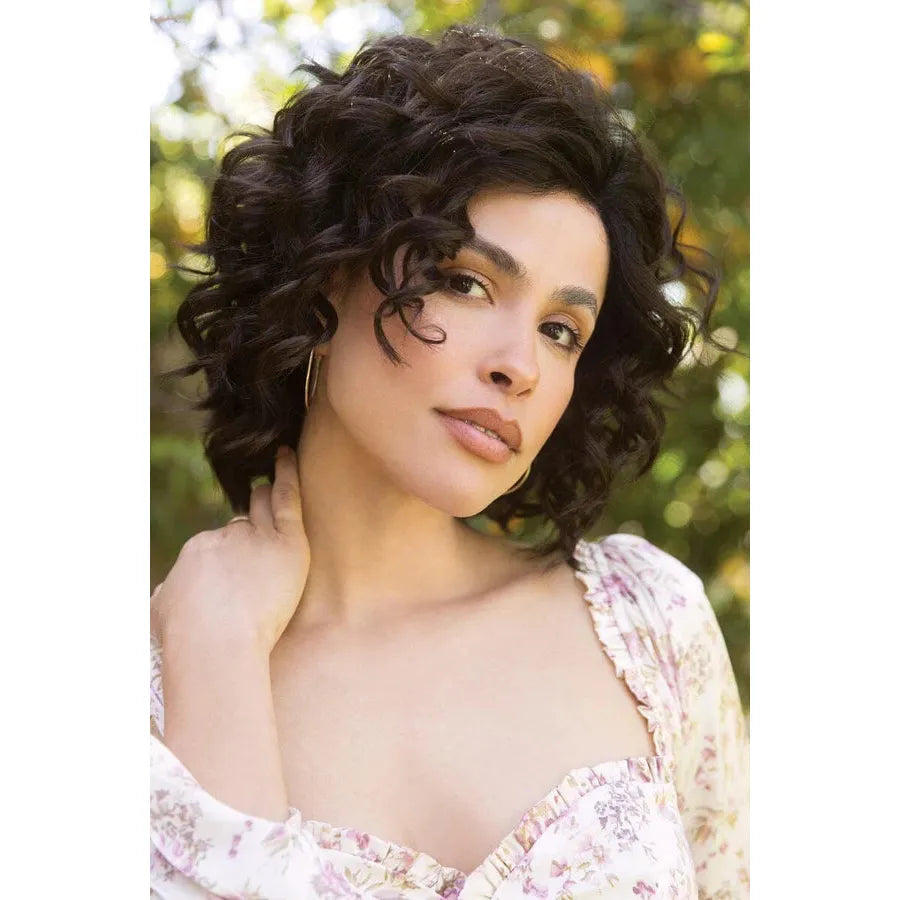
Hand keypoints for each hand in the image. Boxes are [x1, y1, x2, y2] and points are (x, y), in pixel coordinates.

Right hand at [151, 446, 309, 655]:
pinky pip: (288, 499)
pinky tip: (286, 455)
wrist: (214, 643)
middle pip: (241, 526)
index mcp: (198, 551)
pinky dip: (287, 474)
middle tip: (257, 537)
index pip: (219, 547)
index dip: (228, 560)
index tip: (234, 578)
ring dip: (264, 500)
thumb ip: (169, 597)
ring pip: (262, 507)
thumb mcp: (163, 612)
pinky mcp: (287, 542)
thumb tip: (166, 595)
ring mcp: (257, 536)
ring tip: (269, 489)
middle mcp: (225, 536)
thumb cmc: (187, 640)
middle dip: (246, 533)